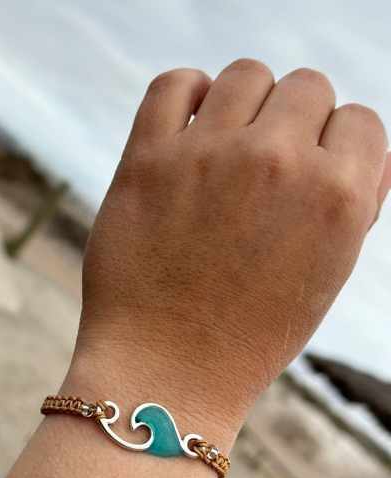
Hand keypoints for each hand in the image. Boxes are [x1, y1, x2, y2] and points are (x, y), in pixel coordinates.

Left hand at [66, 60, 389, 432]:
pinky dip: (187, 93)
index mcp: (337, 195)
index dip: (334, 147)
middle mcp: (276, 163)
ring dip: (245, 103)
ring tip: (227, 145)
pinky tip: (188, 126)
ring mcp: (206, 156)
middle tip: (266, 166)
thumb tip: (362, 145)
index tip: (307, 172)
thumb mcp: (326, 275)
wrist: (165, 372)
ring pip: (245, 75)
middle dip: (294, 121)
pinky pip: (173, 84)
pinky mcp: (146, 162)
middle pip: (305, 86)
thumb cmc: (248, 335)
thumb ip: (353, 202)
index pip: (358, 120)